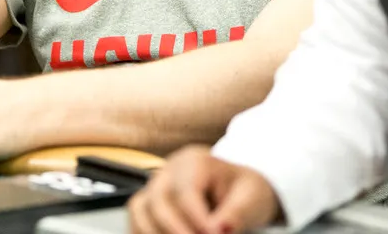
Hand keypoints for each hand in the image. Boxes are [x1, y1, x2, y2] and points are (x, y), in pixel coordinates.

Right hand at [128, 145, 277, 233]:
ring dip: (157, 232)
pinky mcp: (148, 203)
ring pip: (140, 209)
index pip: (186, 192)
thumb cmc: (244, 191)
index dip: (198, 220)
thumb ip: (235, 214)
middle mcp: (169, 171)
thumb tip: (218, 229)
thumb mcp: (250, 199)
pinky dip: (145, 232)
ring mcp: (155, 185)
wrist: (237, 190)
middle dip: (176, 229)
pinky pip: (137, 219)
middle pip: (158, 200)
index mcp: (195, 161)